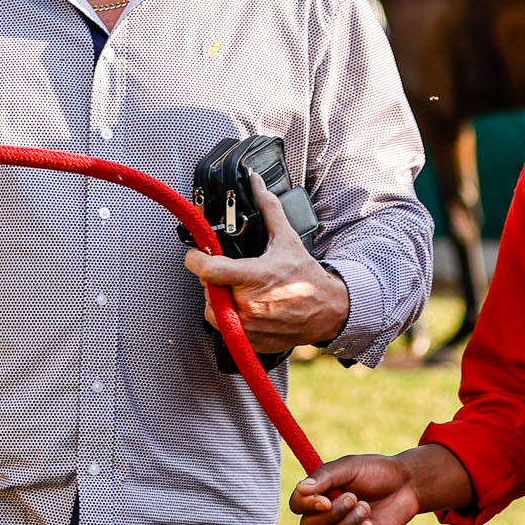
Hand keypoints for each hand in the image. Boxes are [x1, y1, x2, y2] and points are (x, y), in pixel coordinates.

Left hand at [182, 173, 350, 353]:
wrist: (328, 311)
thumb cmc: (306, 277)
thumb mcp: (286, 239)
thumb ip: (267, 209)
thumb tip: (256, 182)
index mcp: (252, 278)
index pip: (208, 270)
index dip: (196, 260)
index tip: (196, 255)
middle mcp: (248, 304)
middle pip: (208, 289)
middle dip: (215, 279)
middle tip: (231, 274)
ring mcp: (248, 326)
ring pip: (213, 310)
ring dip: (220, 300)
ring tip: (241, 292)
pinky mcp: (250, 341)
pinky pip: (226, 329)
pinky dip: (232, 319)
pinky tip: (248, 308)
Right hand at [291, 449, 440, 524]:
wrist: (406, 486)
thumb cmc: (375, 472)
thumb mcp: (348, 467)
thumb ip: (324, 476)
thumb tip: (302, 489)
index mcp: (317, 493)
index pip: (296, 505)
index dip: (307, 506)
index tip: (326, 500)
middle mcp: (322, 515)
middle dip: (333, 515)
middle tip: (355, 498)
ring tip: (366, 508)